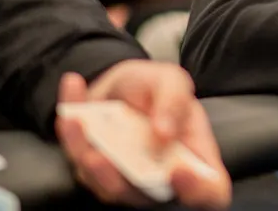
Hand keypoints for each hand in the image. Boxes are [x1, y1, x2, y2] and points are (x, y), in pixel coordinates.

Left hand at [55, 60, 231, 208]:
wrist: (124, 83)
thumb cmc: (157, 88)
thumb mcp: (173, 81)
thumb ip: (175, 101)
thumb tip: (164, 132)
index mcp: (192, 159)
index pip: (209, 191)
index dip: (197, 190)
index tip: (178, 171)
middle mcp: (158, 176)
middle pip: (142, 196)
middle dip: (116, 179)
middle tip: (99, 156)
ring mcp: (123, 177)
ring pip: (101, 183)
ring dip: (83, 153)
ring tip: (76, 120)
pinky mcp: (91, 169)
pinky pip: (75, 158)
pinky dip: (68, 126)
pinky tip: (73, 89)